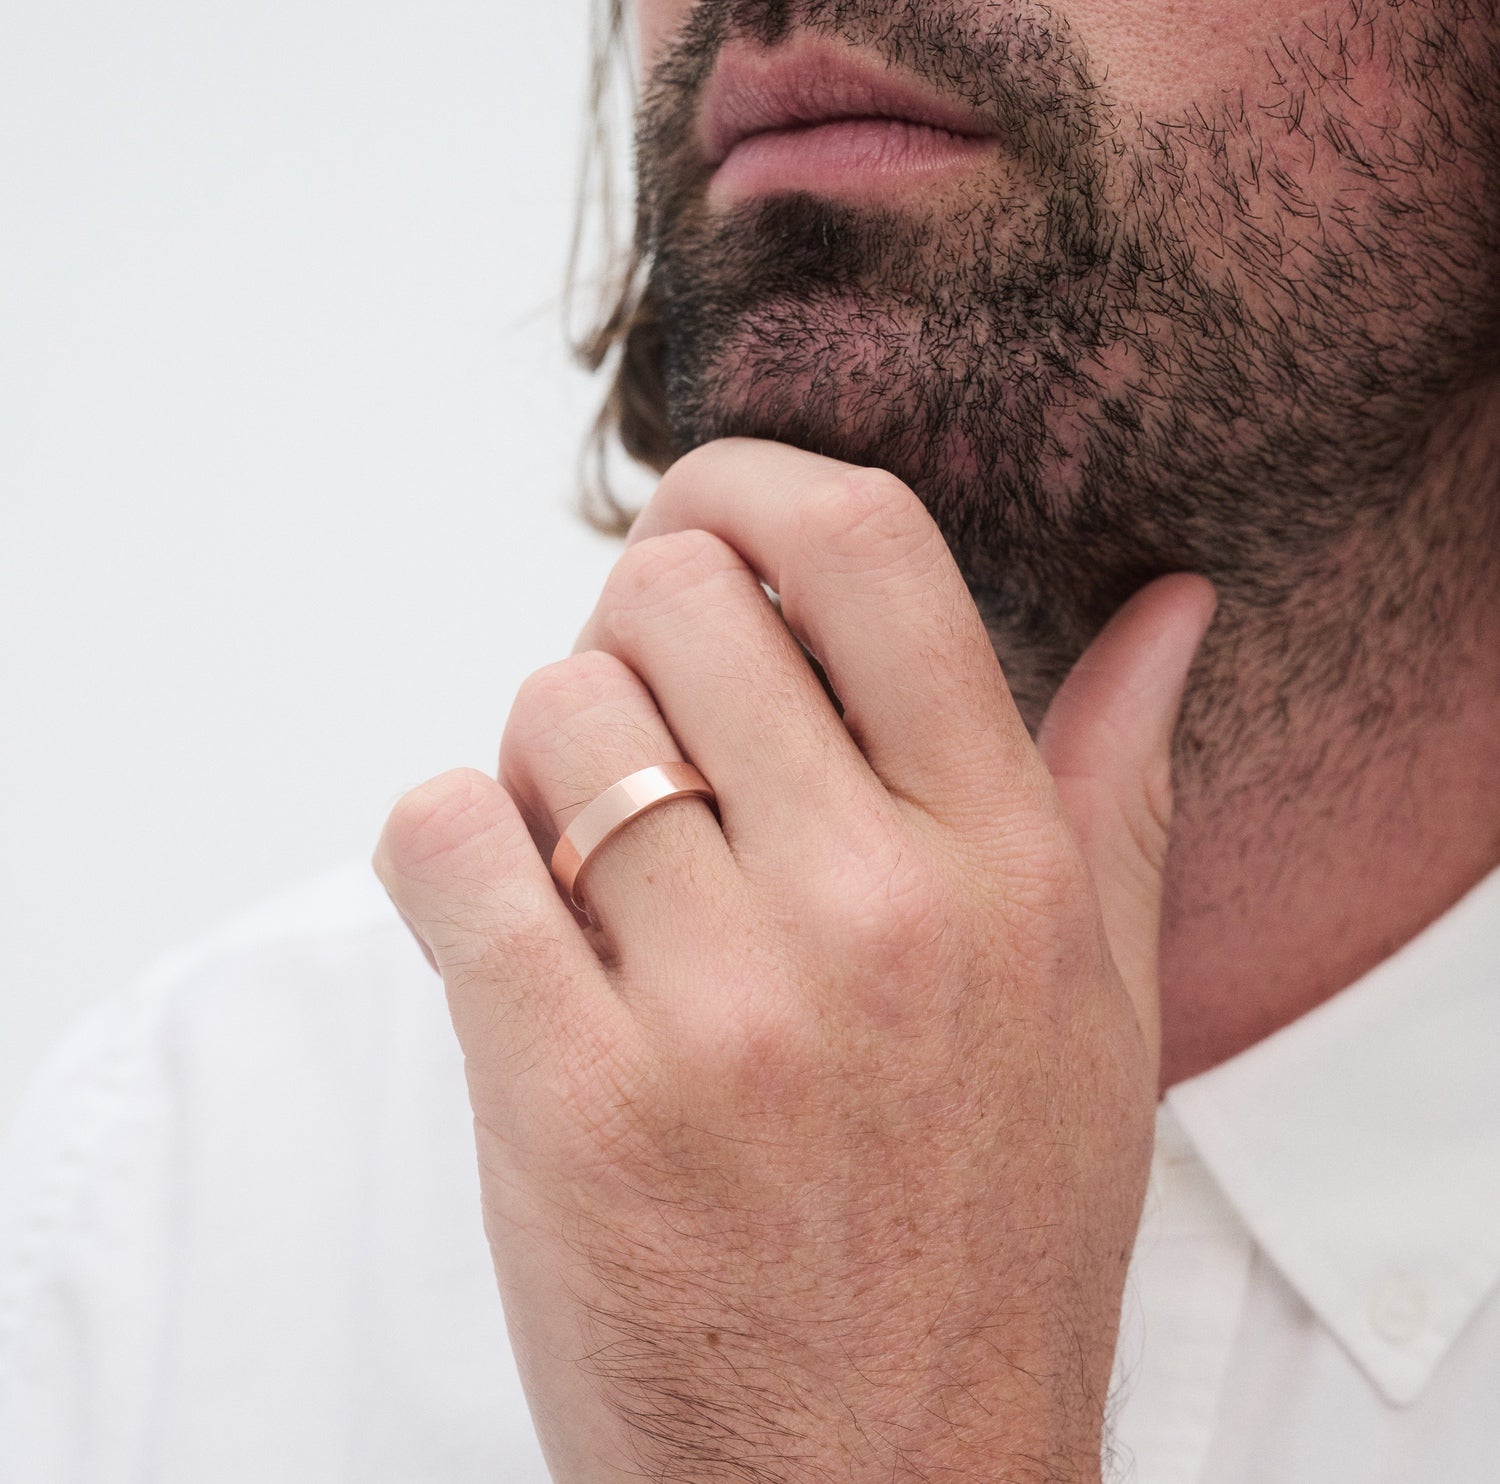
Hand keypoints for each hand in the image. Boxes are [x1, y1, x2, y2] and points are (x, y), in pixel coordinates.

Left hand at [374, 439, 1215, 1482]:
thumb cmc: (987, 1242)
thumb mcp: (1100, 1009)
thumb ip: (1117, 783)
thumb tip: (1172, 610)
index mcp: (1009, 864)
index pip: (867, 550)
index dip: (749, 484)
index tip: (702, 519)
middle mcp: (878, 910)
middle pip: (672, 600)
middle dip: (628, 634)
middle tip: (641, 725)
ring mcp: (724, 1008)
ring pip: (550, 715)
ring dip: (539, 760)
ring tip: (586, 861)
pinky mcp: (572, 1102)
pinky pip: (446, 841)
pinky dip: (446, 845)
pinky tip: (500, 913)